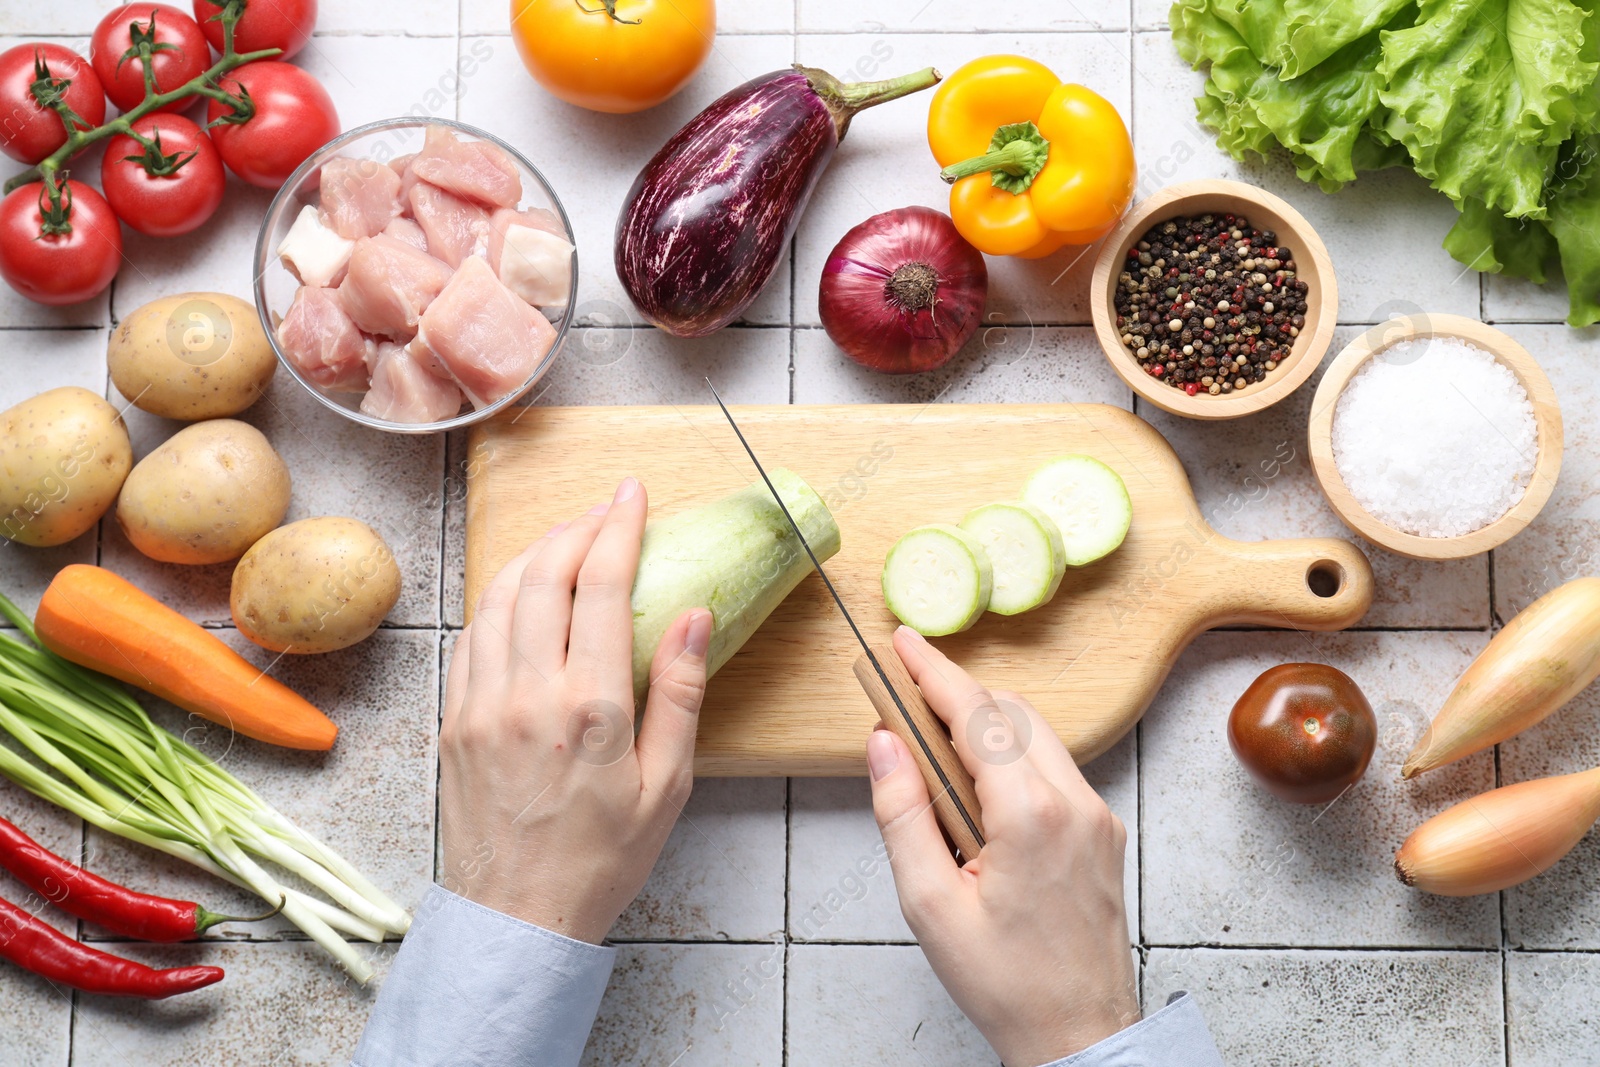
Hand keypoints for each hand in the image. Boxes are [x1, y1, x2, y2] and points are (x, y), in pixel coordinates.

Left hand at [438, 477, 712, 943]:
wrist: (517, 919)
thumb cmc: (602, 860)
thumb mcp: (667, 786)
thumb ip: (680, 694)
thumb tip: (692, 616)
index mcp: (589, 707)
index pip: (600, 587)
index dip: (617, 527)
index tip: (631, 494)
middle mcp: (527, 693)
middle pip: (544, 576)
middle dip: (576, 527)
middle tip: (604, 508)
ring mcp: (481, 704)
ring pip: (498, 598)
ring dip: (533, 555)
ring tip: (565, 537)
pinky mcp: (453, 721)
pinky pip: (469, 637)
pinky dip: (497, 600)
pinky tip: (518, 595)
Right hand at [868, 626, 1139, 1065]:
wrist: (1078, 1033)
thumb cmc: (1006, 982)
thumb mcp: (929, 904)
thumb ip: (902, 813)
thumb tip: (884, 745)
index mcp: (1029, 815)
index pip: (976, 714)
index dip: (933, 671)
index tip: (902, 642)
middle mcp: (1074, 803)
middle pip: (1009, 712)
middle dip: (955, 694)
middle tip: (904, 697)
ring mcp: (1097, 815)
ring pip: (1036, 735)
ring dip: (985, 725)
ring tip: (933, 748)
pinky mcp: (1105, 831)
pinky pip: (1055, 767)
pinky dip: (1013, 756)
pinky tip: (978, 788)